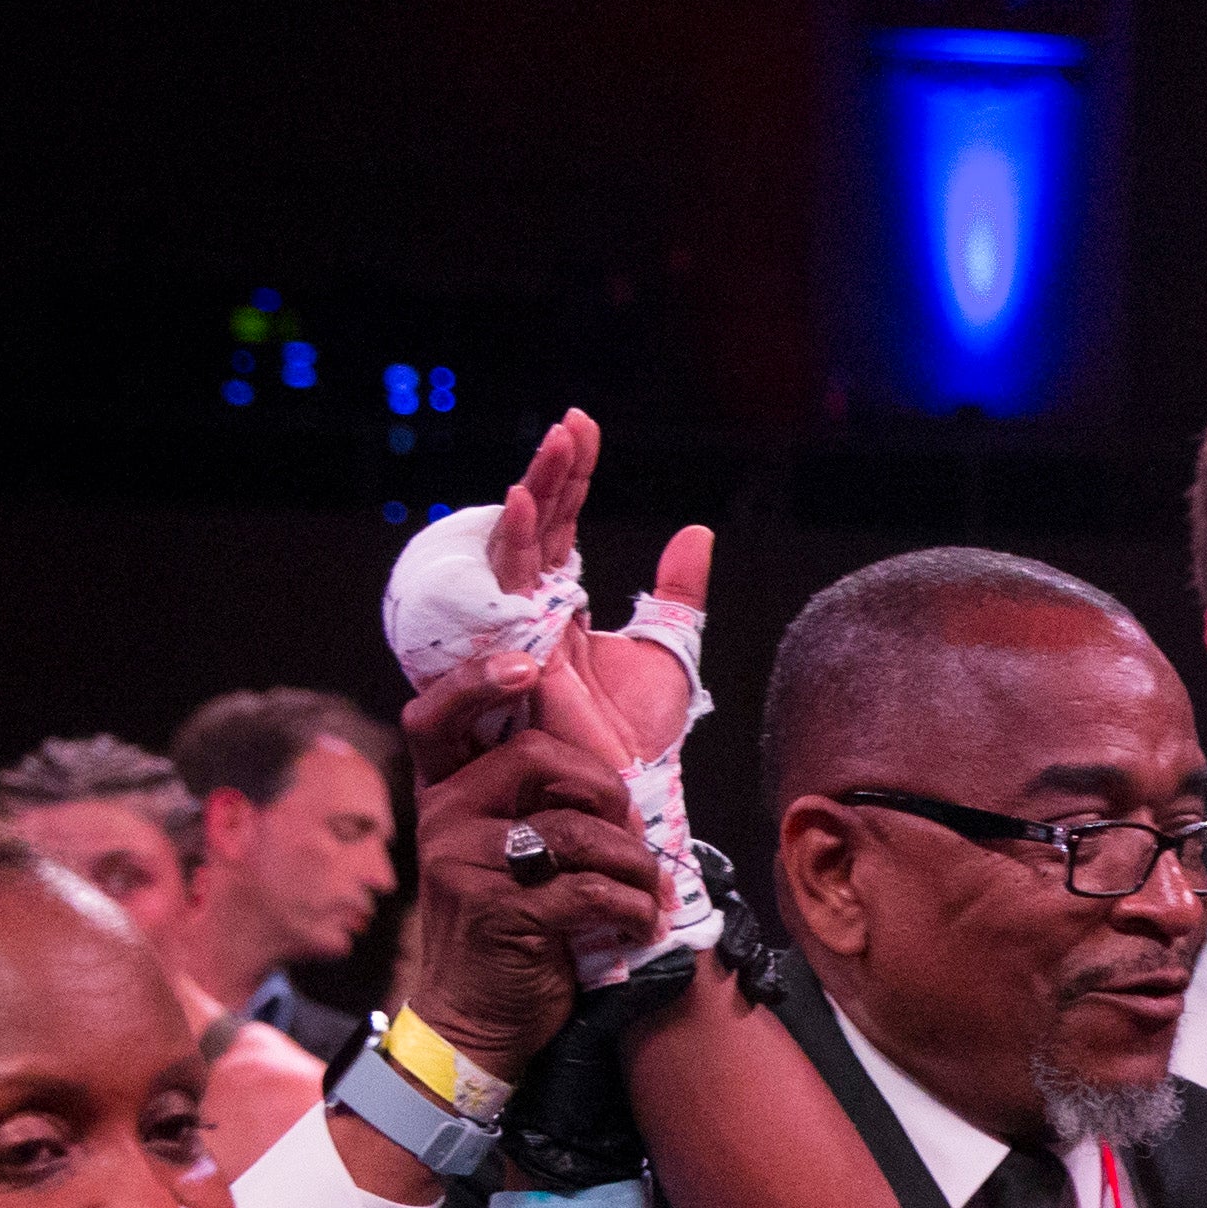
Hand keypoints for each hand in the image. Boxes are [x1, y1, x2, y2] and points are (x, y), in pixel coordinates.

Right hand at [397, 658, 673, 1081]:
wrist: (477, 1021)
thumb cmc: (510, 929)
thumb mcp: (505, 856)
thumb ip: (529, 804)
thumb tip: (609, 768)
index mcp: (444, 797)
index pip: (436, 718)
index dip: (476, 681)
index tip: (525, 668)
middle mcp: (444, 821)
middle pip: (534, 758)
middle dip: (604, 789)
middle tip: (630, 833)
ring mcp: (466, 867)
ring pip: (575, 829)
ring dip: (632, 861)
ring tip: (645, 887)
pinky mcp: (501, 915)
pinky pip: (589, 889)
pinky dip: (632, 906)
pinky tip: (638, 922)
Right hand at [486, 408, 715, 776]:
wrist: (635, 783)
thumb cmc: (640, 731)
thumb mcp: (671, 645)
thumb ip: (678, 590)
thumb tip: (697, 531)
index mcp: (560, 605)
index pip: (562, 525)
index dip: (572, 478)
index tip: (583, 428)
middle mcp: (533, 610)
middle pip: (538, 525)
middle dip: (554, 473)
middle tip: (572, 425)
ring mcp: (522, 626)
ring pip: (521, 543)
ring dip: (539, 490)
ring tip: (557, 444)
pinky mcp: (520, 647)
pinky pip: (510, 585)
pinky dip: (517, 540)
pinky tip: (525, 500)